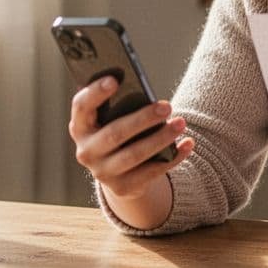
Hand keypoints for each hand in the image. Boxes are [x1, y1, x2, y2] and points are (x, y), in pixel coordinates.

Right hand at [69, 76, 194, 199]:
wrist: (119, 172)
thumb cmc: (118, 131)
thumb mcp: (112, 118)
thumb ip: (120, 106)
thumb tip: (145, 94)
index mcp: (80, 126)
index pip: (82, 107)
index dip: (95, 93)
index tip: (114, 80)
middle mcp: (86, 151)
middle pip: (114, 134)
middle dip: (142, 119)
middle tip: (166, 106)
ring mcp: (102, 172)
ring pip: (134, 155)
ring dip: (160, 138)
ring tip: (180, 123)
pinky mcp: (122, 188)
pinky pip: (151, 172)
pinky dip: (173, 157)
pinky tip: (187, 144)